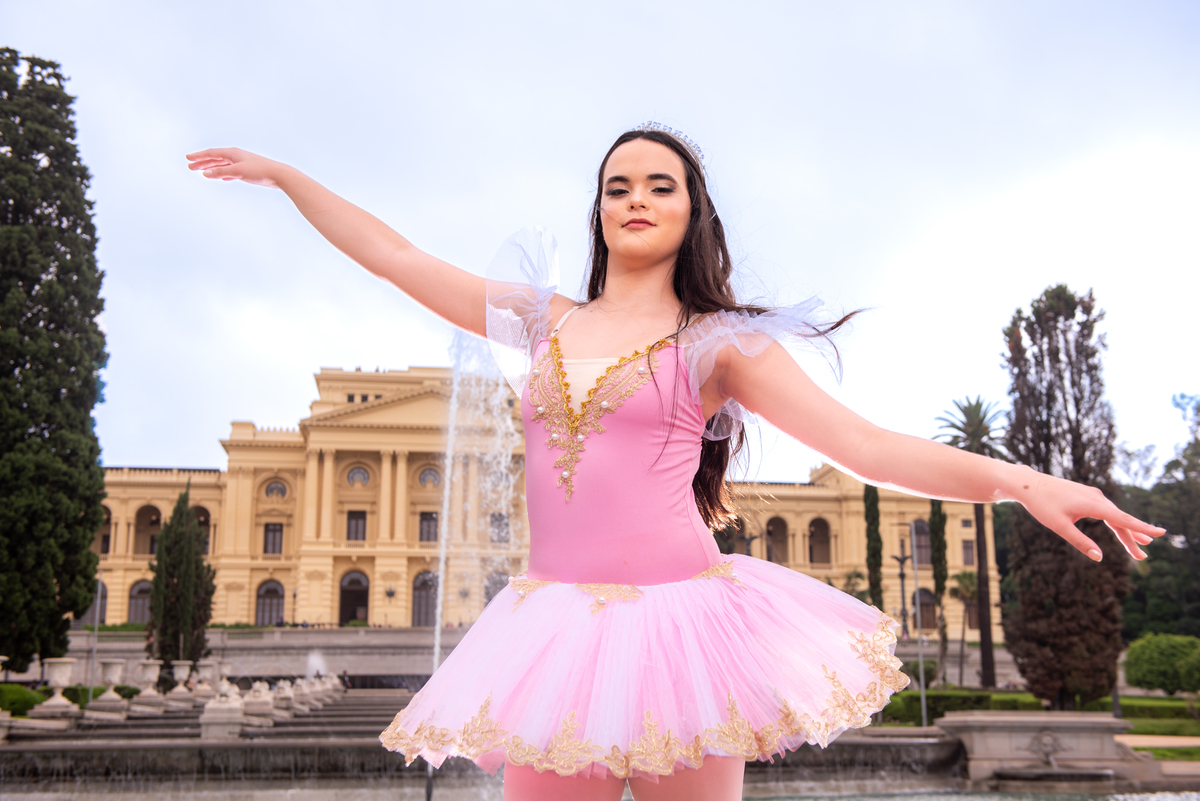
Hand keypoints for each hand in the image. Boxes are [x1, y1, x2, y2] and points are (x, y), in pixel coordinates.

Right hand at [186, 148, 283, 187]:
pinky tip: (222, 177)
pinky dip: (224, 173)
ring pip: (222, 165)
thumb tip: (205, 173)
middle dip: (202, 163)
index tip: (187, 159)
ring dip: (211, 168)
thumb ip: (221, 172)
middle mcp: (236, 156)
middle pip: (215, 158)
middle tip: (190, 167)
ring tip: (202, 172)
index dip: (199, 156)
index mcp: (232, 153)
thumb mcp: (237, 171)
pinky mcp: (247, 171)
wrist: (278, 175)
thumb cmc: (259, 171)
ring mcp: (241, 163)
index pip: (211, 153)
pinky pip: (231, 171)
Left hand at [1018, 470, 1164, 561]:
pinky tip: (1121, 528)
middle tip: (1143, 558)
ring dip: (1125, 531)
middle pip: (1120, 521)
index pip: (1123, 519)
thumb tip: (1099, 557)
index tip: (1161, 533)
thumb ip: (1080, 542)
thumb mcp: (1059, 526)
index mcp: (1093, 504)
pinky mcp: (1087, 495)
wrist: (1028, 484)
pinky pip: (1107, 510)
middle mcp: (1097, 498)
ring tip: (1141, 545)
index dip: (1142, 528)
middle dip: (1132, 539)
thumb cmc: (1042, 505)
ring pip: (1114, 515)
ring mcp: (1093, 495)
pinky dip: (1115, 521)